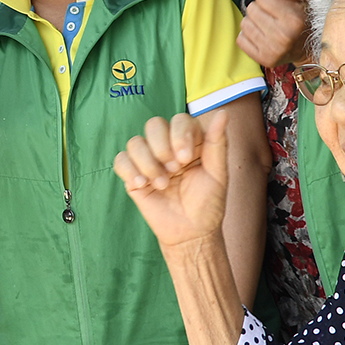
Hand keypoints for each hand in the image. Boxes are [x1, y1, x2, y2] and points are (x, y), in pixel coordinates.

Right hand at [114, 111, 230, 247]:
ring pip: (135, 142)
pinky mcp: (133, 175)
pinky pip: (121, 160)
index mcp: (190, 141)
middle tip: (174, 169)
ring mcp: (148, 160)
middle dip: (162, 146)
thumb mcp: (217, 173)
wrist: (191, 232)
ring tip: (162, 184)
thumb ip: (217, 142)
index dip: (179, 134)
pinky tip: (142, 184)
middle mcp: (167, 146)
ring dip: (148, 162)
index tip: (186, 158)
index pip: (179, 120)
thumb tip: (223, 113)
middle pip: (153, 125)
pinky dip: (130, 170)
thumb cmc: (207, 203)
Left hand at [237, 0, 310, 68]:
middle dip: (260, 10)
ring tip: (267, 26)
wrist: (306, 49)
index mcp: (294, 19)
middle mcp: (283, 36)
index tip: (277, 4)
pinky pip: (240, 40)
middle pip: (251, 9)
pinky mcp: (263, 59)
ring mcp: (272, 50)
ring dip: (253, 23)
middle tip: (272, 16)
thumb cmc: (302, 21)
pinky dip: (248, 37)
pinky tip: (261, 37)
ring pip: (244, 24)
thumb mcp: (300, 2)